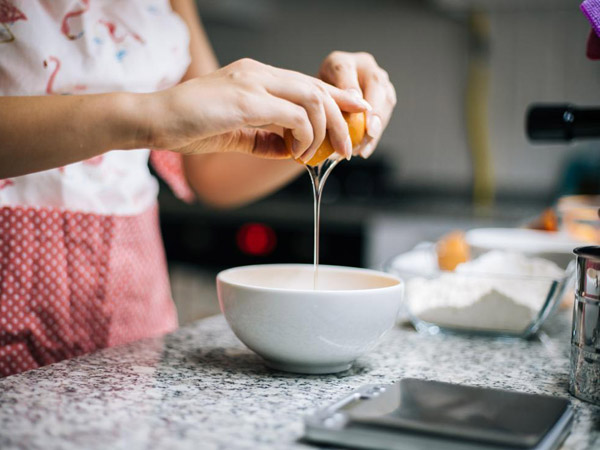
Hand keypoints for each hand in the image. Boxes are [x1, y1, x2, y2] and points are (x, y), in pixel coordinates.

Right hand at [145, 58, 369, 162]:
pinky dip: (303, 135)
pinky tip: (295, 152)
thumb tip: (290, 150)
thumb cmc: (189, 126)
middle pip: (317, 88)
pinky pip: (293, 114)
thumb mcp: (236, 135)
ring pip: (312, 98)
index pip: (306, 84)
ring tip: (321, 153)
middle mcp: (258, 74)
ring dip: (325, 129)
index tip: (354, 117)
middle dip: (341, 117)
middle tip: (348, 146)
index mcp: (256, 78)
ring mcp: (252, 83)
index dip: (335, 100)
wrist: (155, 121)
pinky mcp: (246, 100)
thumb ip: (265, 140)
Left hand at [318, 51, 395, 157]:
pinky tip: (364, 150)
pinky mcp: (386, 94)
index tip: (355, 109)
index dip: (350, 90)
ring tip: (361, 148)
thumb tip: (331, 126)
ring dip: (377, 125)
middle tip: (369, 131)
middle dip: (374, 109)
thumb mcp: (313, 102)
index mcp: (339, 62)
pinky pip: (387, 113)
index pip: (344, 70)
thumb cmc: (315, 104)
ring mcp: (377, 79)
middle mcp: (361, 65)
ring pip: (386, 98)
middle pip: (375, 81)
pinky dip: (376, 134)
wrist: (325, 104)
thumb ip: (321, 106)